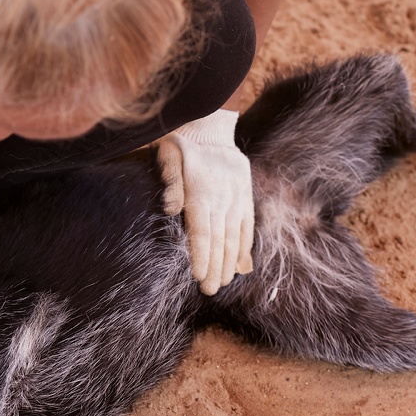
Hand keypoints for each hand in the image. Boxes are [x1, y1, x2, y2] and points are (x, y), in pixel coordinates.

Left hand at [155, 110, 254, 294]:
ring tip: (224, 282)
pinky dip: (245, 246)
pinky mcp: (244, 196)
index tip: (199, 276)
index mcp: (201, 191)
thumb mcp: (168, 155)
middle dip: (215, 267)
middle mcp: (222, 197)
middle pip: (219, 239)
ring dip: (230, 262)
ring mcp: (236, 197)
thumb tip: (172, 209)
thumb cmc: (181, 143)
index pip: (202, 230)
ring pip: (234, 236)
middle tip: (210, 290)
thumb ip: (170, 181)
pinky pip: (247, 225)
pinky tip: (243, 265)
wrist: (210, 125)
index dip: (202, 255)